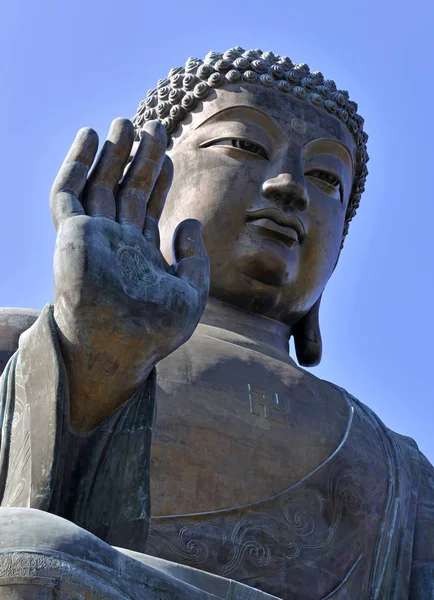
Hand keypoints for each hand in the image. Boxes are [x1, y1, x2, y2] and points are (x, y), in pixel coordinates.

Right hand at [50, 118, 208, 429]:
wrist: (118, 348)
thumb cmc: (155, 331)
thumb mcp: (192, 294)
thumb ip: (195, 259)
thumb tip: (187, 221)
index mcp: (142, 255)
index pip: (149, 208)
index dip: (160, 180)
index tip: (170, 155)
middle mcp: (116, 242)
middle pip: (128, 189)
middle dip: (141, 158)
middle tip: (154, 126)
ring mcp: (92, 237)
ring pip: (101, 184)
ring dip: (112, 153)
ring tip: (127, 122)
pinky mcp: (71, 234)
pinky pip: (68, 192)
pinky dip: (77, 163)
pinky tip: (90, 136)